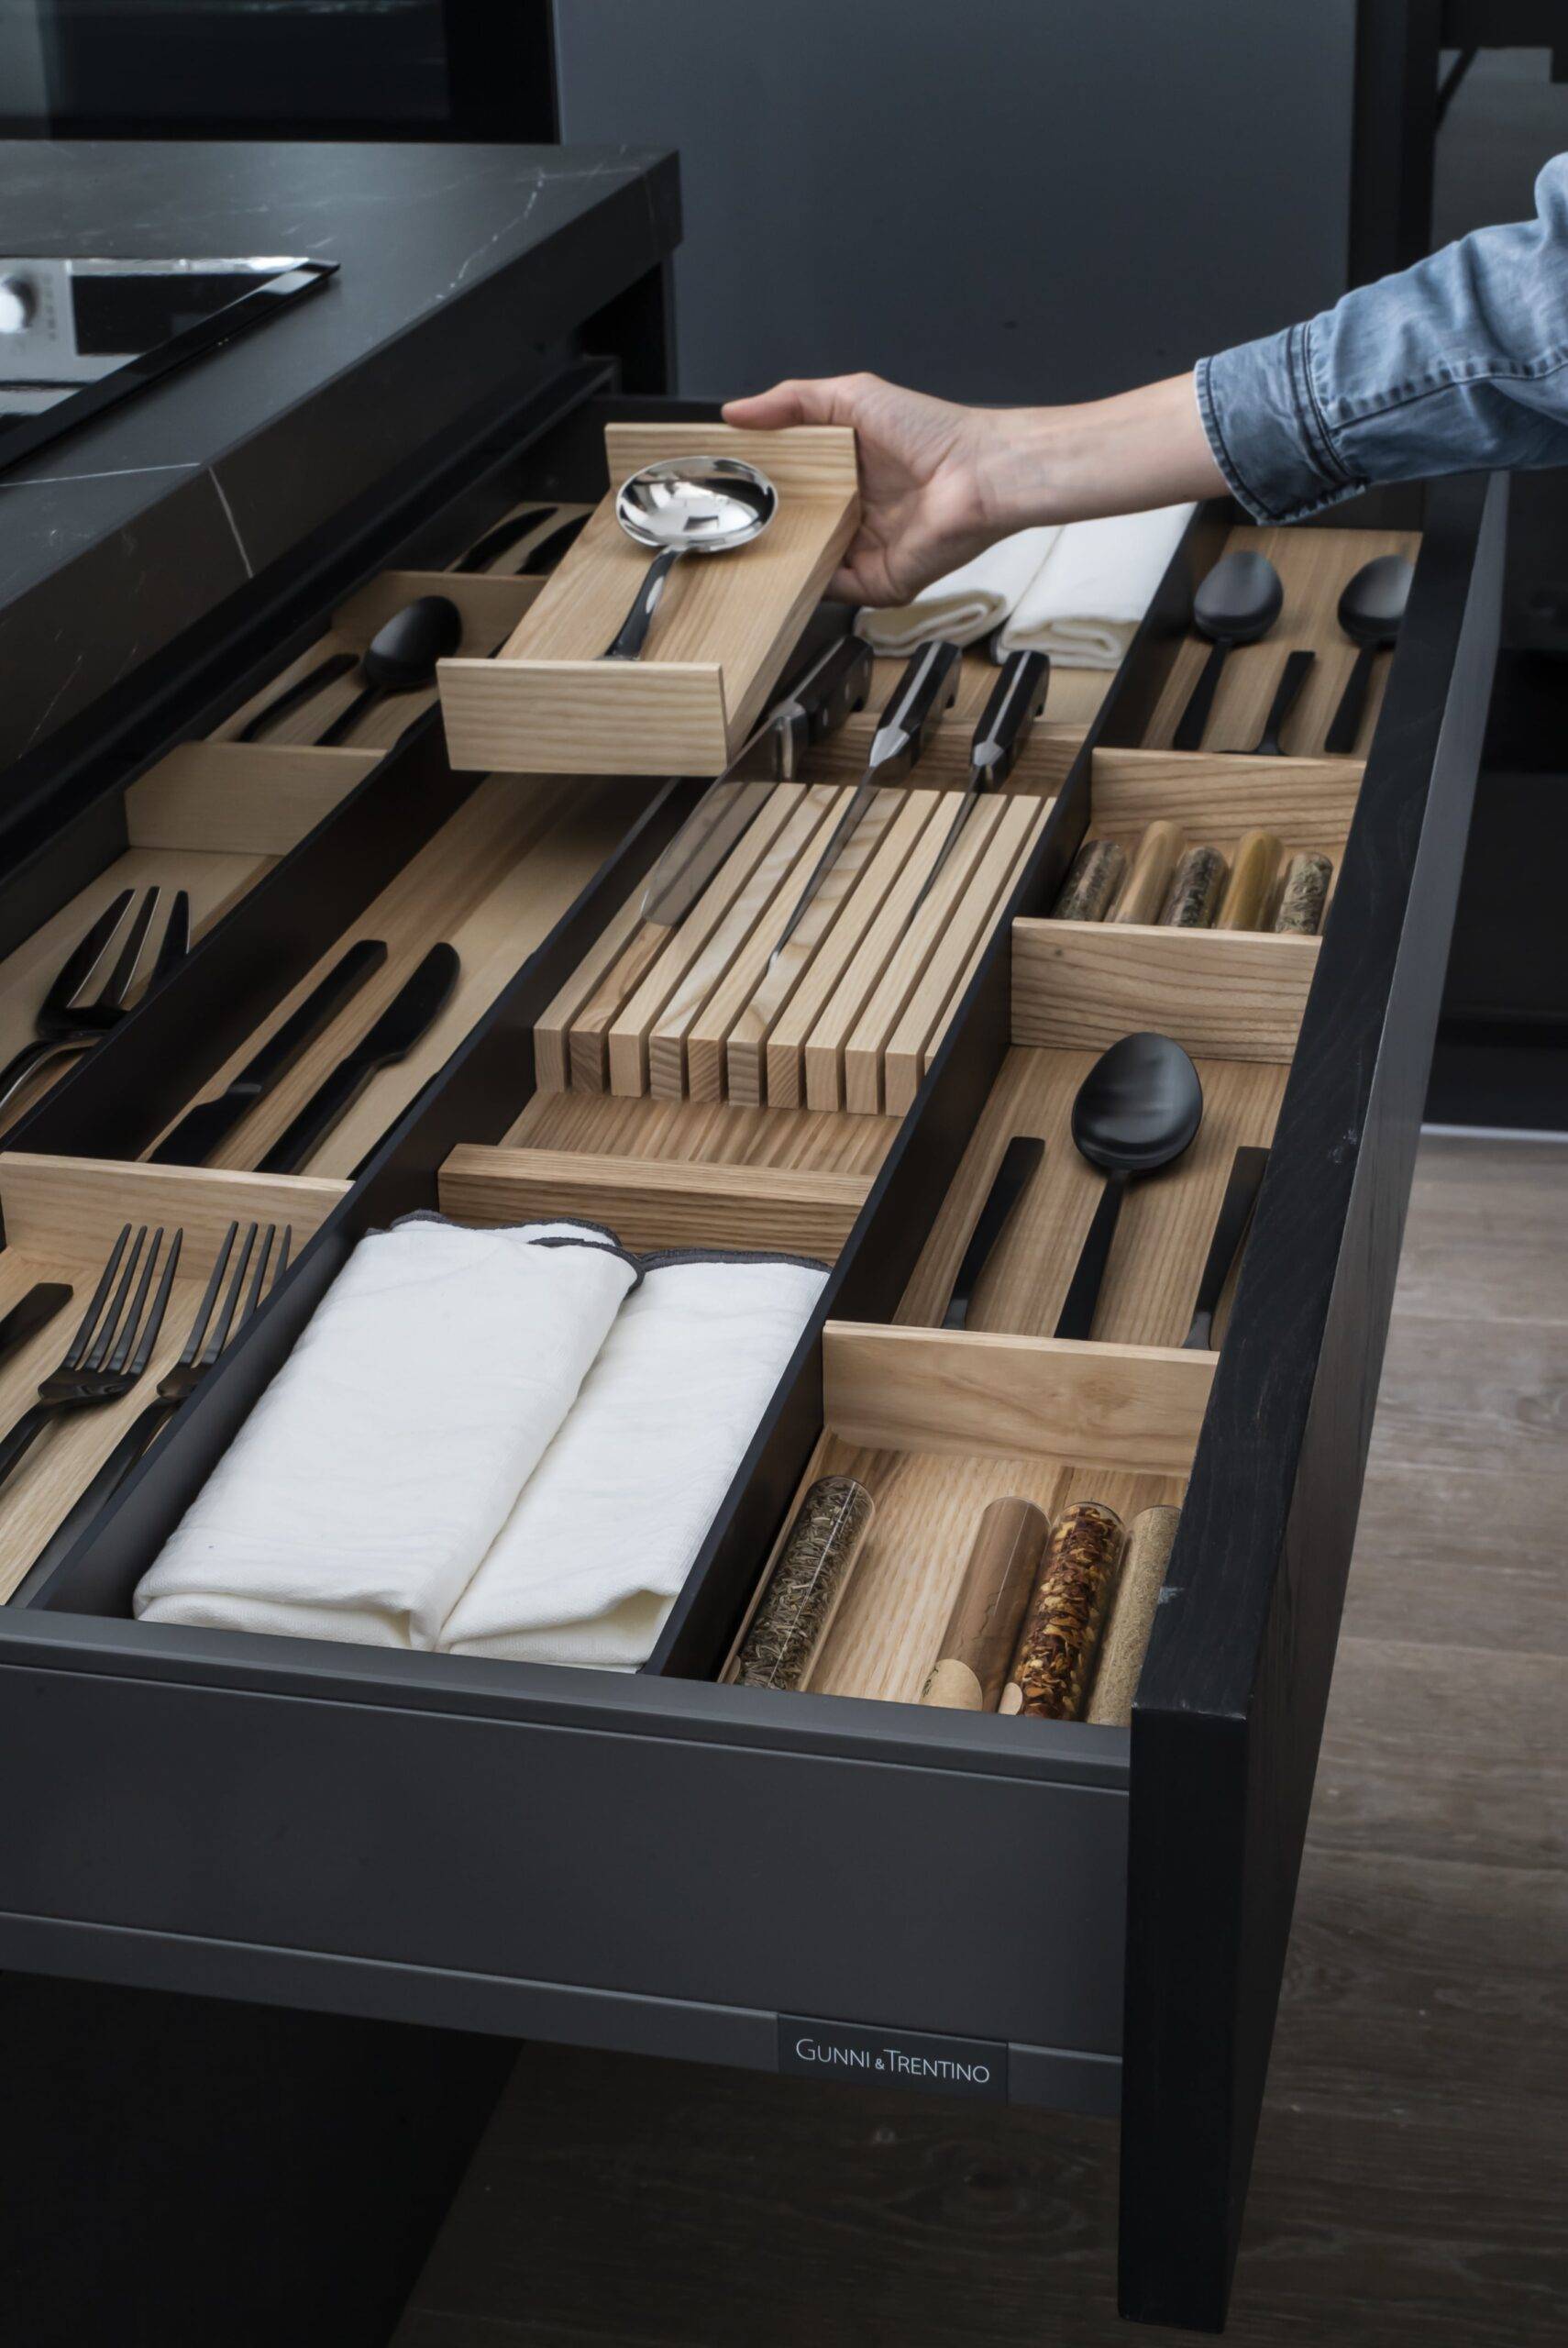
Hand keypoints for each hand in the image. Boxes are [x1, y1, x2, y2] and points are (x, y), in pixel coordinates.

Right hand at [722, 374, 1006, 605]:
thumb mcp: (851, 397)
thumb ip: (793, 402)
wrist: (977, 473)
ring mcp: (867, 552)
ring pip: (811, 565)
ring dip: (782, 562)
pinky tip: (786, 573)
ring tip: (743, 555)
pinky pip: (837, 592)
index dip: (761, 488)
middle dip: (765, 531)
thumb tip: (736, 412)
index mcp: (848, 475)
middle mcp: (856, 515)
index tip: (725, 487)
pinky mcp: (880, 582)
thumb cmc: (932, 432)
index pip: (793, 488)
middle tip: (726, 525)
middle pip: (797, 530)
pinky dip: (811, 587)